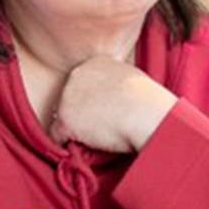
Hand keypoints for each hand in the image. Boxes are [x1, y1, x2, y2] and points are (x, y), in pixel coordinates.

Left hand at [51, 55, 177, 152]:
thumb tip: (115, 98)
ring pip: (65, 118)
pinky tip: (91, 145)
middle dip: (82, 112)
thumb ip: (116, 83)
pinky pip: (58, 137)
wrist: (148, 113)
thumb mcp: (133, 79)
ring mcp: (67, 96)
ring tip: (101, 135)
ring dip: (78, 128)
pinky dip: (70, 144)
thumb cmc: (150, 102)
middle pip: (70, 98)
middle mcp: (77, 74)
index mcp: (95, 63)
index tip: (105, 109)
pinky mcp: (65, 119)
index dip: (92, 99)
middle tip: (103, 124)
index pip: (83, 83)